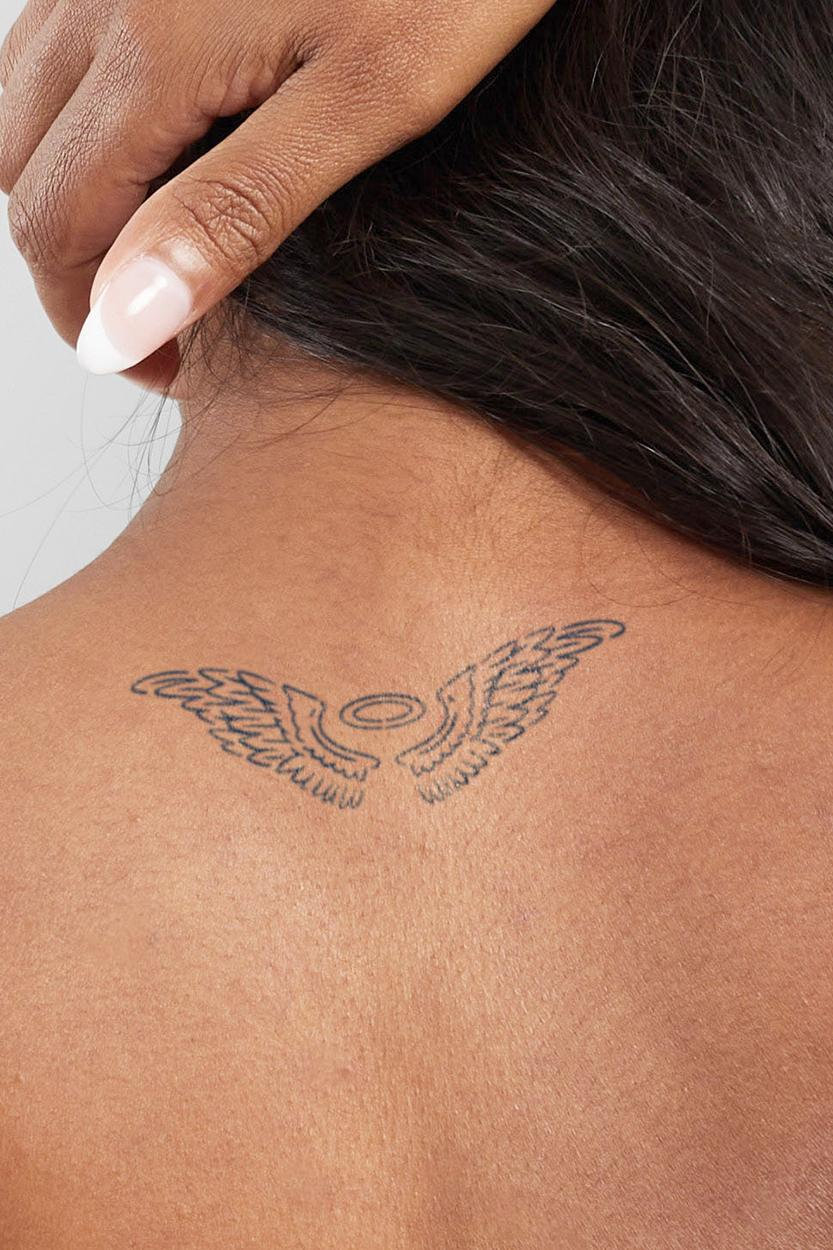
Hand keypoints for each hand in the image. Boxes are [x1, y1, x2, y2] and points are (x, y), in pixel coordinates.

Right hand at [0, 0, 553, 388]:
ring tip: (164, 250)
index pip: (54, 225)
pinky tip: (165, 150)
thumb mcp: (365, 109)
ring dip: (69, 191)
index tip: (169, 373)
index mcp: (150, 46)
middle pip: (20, 167)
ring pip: (27, 102)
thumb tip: (122, 326)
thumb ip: (232, 215)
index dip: (95, 323)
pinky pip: (64, 43)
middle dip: (74, 266)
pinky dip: (87, 118)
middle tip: (166, 324)